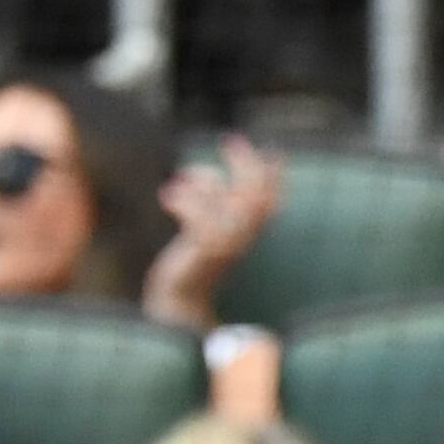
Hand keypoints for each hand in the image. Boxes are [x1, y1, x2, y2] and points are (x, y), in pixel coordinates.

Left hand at [145, 135, 283, 326]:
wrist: (175, 304)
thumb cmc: (188, 264)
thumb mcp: (204, 231)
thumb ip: (214, 207)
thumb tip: (210, 176)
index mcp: (246, 235)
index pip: (272, 201)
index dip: (275, 175)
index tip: (274, 150)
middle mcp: (241, 239)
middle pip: (257, 194)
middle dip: (246, 162)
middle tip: (229, 140)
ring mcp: (225, 244)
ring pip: (230, 198)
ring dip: (204, 178)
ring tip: (178, 181)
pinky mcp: (203, 250)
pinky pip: (203, 214)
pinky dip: (185, 198)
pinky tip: (167, 196)